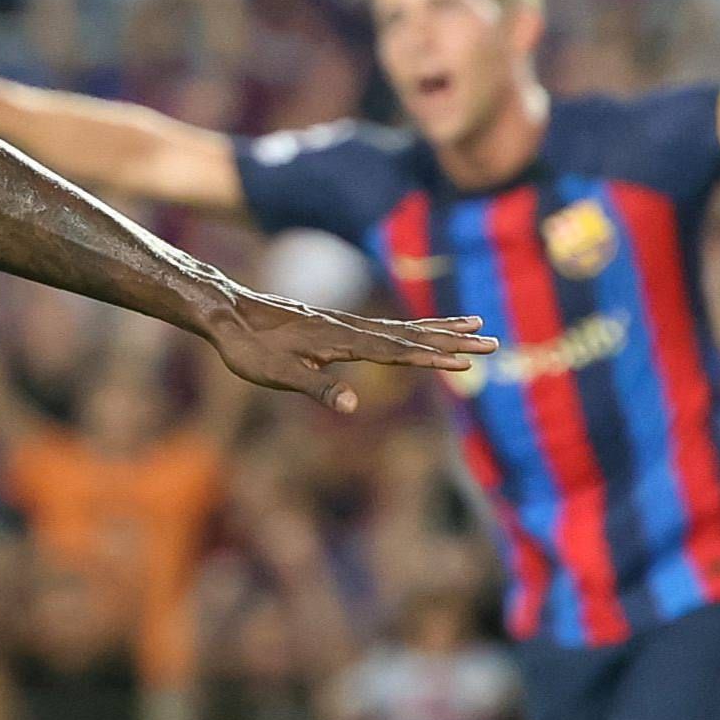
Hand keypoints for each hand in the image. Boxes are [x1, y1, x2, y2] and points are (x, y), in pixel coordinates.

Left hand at [200, 285, 491, 412]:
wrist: (227, 314)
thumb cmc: (248, 348)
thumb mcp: (278, 375)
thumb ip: (317, 388)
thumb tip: (352, 406)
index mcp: (343, 341)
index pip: (398, 353)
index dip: (433, 359)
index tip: (466, 362)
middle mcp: (351, 329)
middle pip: (412, 336)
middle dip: (452, 341)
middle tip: (492, 341)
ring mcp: (346, 325)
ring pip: (403, 328)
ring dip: (440, 330)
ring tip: (475, 324)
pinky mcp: (337, 326)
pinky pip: (385, 327)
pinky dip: (412, 328)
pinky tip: (422, 332)